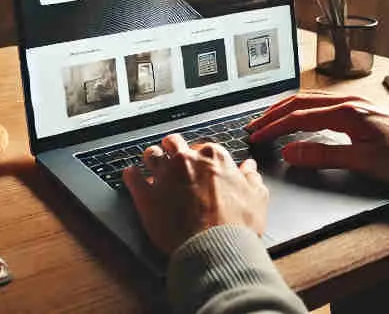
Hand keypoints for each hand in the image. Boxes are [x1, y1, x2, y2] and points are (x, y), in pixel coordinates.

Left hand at [122, 134, 268, 254]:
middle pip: (173, 143)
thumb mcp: (256, 198)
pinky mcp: (146, 195)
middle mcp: (186, 160)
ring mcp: (164, 176)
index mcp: (213, 158)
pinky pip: (131, 177)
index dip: (200, 156)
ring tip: (152, 164)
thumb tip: (249, 168)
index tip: (200, 165)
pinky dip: (131, 175)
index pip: (203, 146)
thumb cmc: (237, 225)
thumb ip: (251, 179)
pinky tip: (132, 176)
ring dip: (152, 158)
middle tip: (174, 158)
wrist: (215, 246)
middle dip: (173, 148)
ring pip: (151, 154)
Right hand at [246, 91, 388, 183]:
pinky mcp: (363, 111)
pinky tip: (301, 118)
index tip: (255, 137)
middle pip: (299, 101)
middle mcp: (349, 102)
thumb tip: (290, 152)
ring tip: (269, 120)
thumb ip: (324, 156)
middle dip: (273, 113)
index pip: (297, 117)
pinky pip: (323, 104)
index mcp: (346, 111)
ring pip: (310, 100)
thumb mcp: (365, 161)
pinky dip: (302, 109)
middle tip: (253, 126)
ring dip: (286, 109)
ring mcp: (356, 104)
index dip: (273, 127)